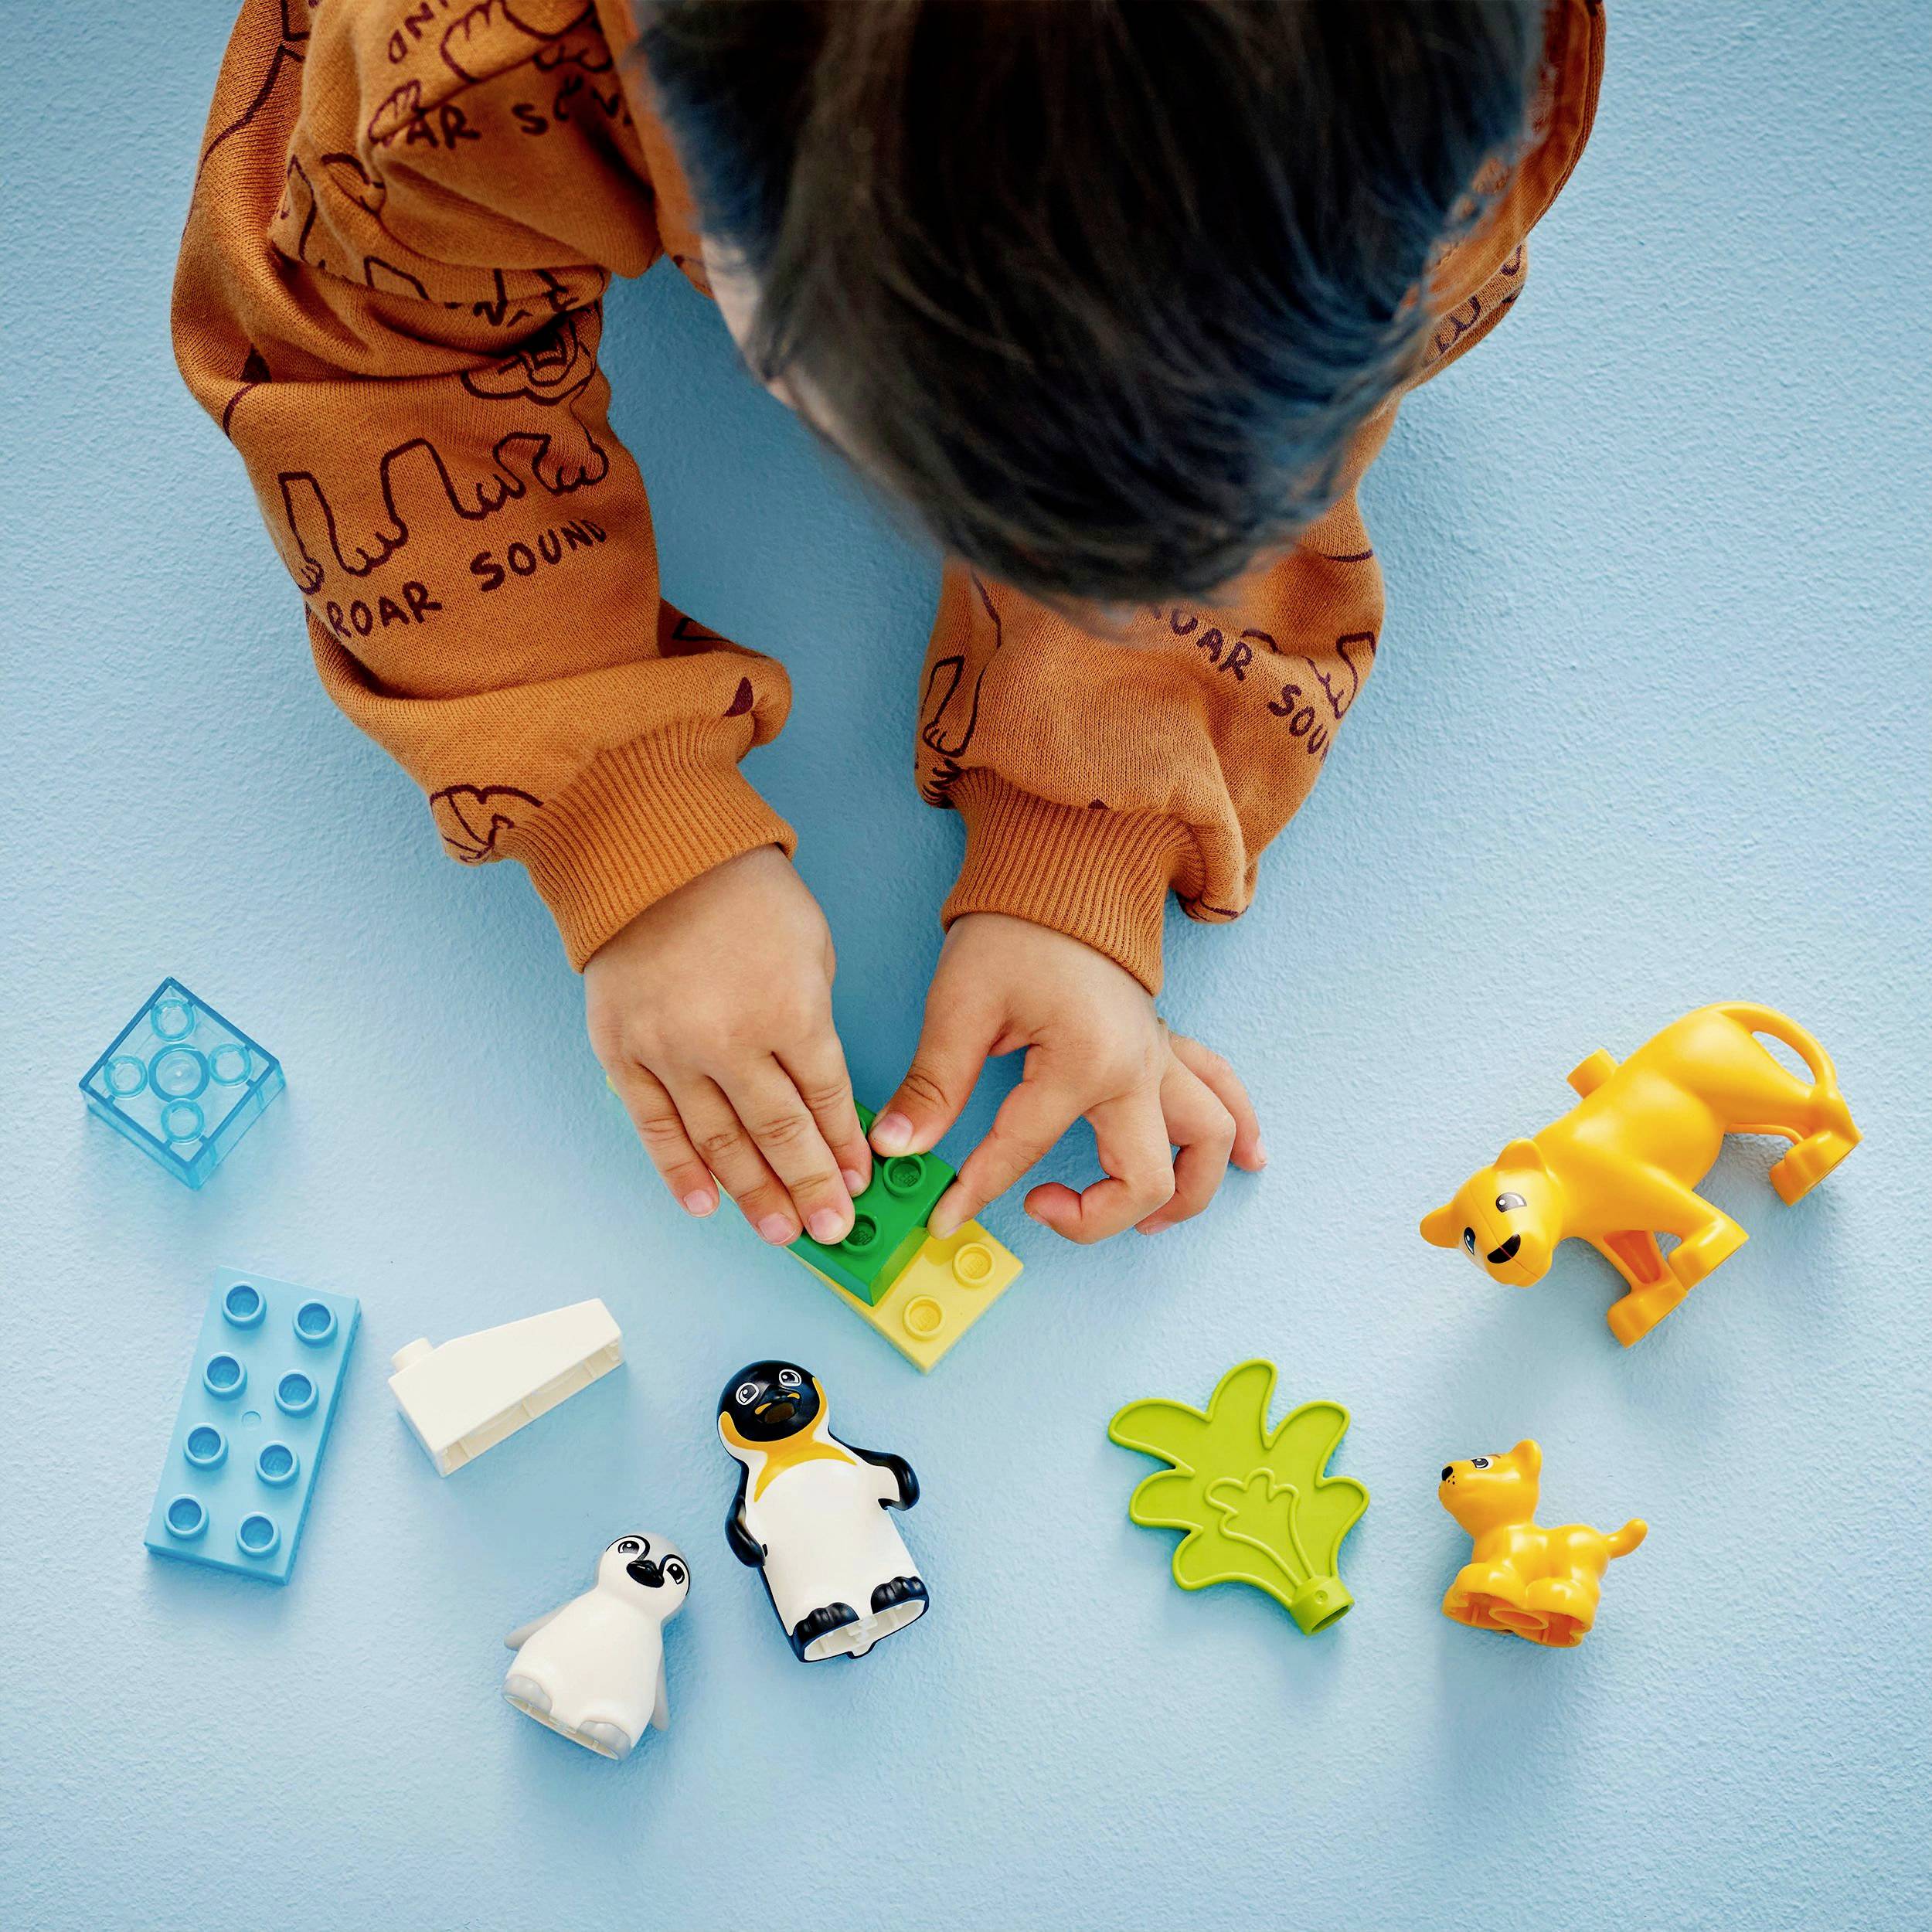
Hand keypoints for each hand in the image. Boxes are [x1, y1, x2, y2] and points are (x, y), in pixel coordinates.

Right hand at [586, 847, 871, 1245]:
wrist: (651, 854)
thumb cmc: (743, 893)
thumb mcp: (811, 949)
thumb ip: (814, 1023)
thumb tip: (819, 1096)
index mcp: (791, 1011)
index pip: (826, 1102)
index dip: (844, 1149)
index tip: (859, 1183)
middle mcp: (730, 1042)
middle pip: (779, 1135)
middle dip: (809, 1189)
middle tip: (830, 1230)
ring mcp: (671, 1052)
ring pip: (720, 1144)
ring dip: (754, 1194)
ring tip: (781, 1233)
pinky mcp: (623, 1053)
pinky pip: (655, 1127)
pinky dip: (680, 1171)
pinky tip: (706, 1205)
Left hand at [873, 913, 1263, 1242]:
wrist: (1060, 870)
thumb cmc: (1012, 929)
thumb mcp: (960, 1003)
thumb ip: (934, 1084)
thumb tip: (896, 1147)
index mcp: (1085, 1061)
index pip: (1023, 1152)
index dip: (976, 1192)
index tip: (941, 1217)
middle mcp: (1139, 1069)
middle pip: (1147, 1179)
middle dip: (1096, 1218)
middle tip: (1040, 1207)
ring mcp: (1162, 1059)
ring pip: (1208, 1143)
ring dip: (1186, 1193)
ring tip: (1143, 1224)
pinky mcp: (1168, 1047)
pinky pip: (1223, 1094)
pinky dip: (1238, 1132)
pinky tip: (1247, 1163)